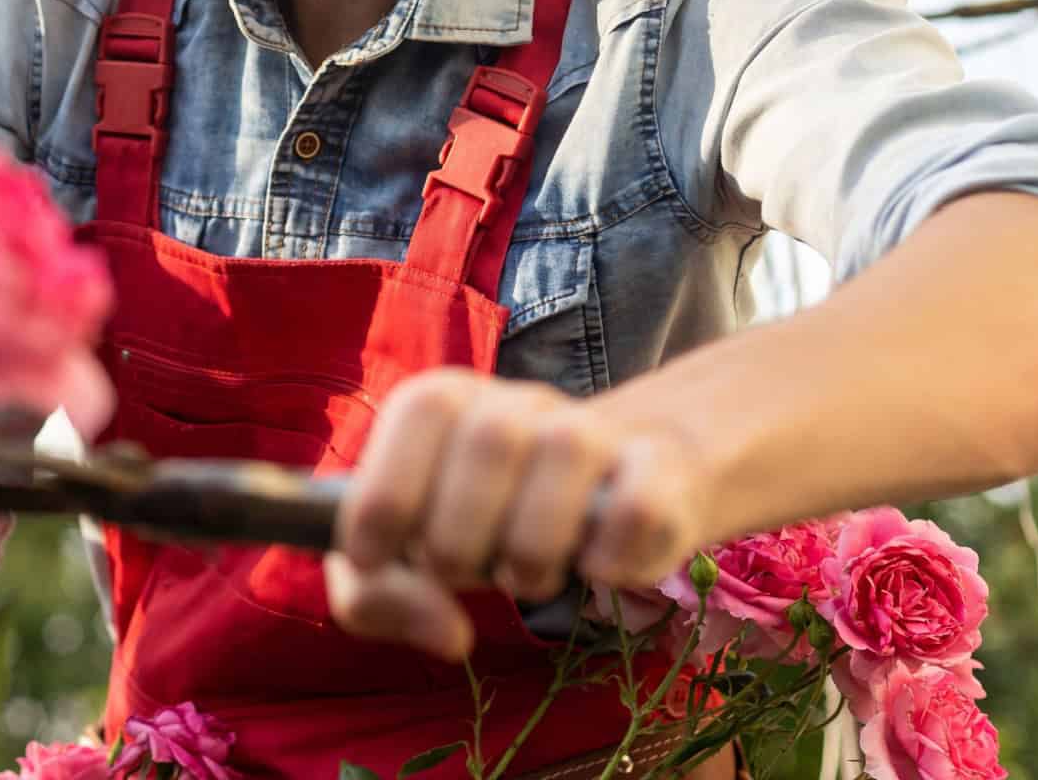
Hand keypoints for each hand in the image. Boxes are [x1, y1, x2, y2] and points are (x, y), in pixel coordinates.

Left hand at [323, 368, 711, 659]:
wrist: (618, 489)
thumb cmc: (488, 524)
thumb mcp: (411, 556)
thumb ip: (375, 595)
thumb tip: (448, 635)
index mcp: (451, 402)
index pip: (421, 407)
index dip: (387, 489)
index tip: (374, 556)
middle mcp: (523, 402)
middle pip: (491, 438)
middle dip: (460, 535)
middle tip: (464, 574)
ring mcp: (597, 430)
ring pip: (568, 454)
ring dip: (533, 549)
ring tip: (523, 576)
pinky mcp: (663, 471)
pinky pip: (639, 508)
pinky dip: (610, 558)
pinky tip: (593, 572)